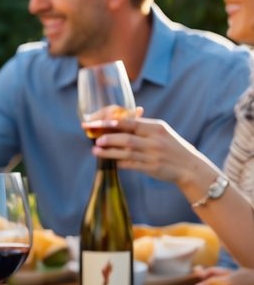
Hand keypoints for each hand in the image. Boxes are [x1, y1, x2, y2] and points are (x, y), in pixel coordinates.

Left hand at [91, 117, 218, 194]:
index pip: (132, 123)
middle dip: (109, 138)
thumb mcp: (162, 132)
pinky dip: (120, 162)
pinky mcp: (152, 168)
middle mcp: (155, 141)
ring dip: (109, 152)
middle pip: (127, 138)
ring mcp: (153, 155)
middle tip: (96, 139)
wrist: (190, 167)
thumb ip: (143, 125)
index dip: (114, 123)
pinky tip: (110, 161)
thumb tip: (122, 116)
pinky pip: (131, 165)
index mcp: (157, 128)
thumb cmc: (172, 146)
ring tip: (95, 151)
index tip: (98, 123)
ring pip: (126, 153)